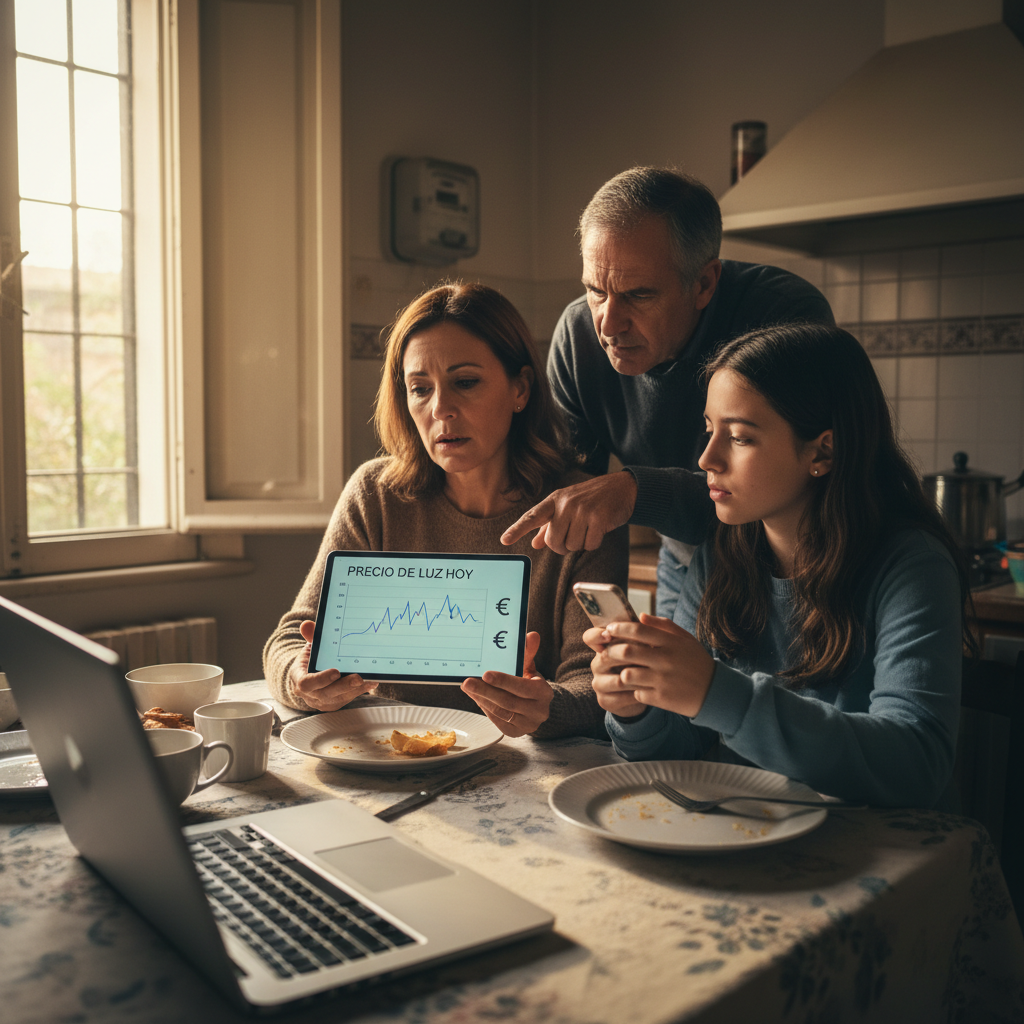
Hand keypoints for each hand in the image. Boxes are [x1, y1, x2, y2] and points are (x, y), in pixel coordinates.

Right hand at [288, 620, 377, 711]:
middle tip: (358, 677)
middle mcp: (309, 693)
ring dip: (355, 689)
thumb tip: (307, 625)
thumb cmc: (310, 659)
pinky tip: (371, 682)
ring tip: (370, 679)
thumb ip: (311, 636)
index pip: (306, 683)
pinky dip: (360, 690)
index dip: (321, 679)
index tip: (336, 671)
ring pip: (339, 698)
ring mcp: (322, 701)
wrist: (308, 675)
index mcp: (298, 678)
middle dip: (344, 685)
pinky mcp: (334, 703)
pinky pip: (348, 699)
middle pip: (325, 693)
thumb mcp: (310, 647)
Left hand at [461, 632, 552, 736]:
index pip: (523, 687)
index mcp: (544, 693)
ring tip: (469, 688)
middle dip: (485, 691)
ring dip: (482, 699)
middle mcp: (539, 711)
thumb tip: (531, 635)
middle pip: (508, 702)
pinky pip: (497, 720)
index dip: (504, 681)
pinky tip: (476, 697)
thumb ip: (528, 653)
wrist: (538, 705)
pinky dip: (485, 708)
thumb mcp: (530, 668)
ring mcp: (527, 724)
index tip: (486, 674)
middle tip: (468, 682)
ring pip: (500, 712)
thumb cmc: (530, 683)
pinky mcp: (516, 732)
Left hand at [500, 471, 636, 553]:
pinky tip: (598, 530)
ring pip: (571, 546)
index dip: (517, 529)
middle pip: (553, 542)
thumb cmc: (591, 499)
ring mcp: (582, 510)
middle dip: (563, 546)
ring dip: (580, 543)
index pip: (532, 516)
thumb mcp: (567, 507)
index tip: (504, 541)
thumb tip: (534, 543)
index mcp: (554, 500)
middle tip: (574, 535)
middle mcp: (566, 504)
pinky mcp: (598, 518)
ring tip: (588, 528)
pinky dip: (594, 543)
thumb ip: (549, 526)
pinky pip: (589, 545)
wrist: (622, 488)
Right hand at [585, 625, 647, 716]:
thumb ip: (643, 631)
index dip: (596, 635)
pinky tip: (647, 690)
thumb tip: (642, 616)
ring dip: (635, 677)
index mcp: (604, 647)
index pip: (590, 637)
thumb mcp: (645, 646)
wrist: (646, 692)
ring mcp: (599, 683)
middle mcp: (598, 664)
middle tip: (645, 656)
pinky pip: (619, 697)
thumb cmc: (645, 663)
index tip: (609, 635)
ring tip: (651, 675)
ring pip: (615, 679)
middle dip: (625, 657)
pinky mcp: (604, 700)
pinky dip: (635, 694)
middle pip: (604, 657)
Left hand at [589, 614, 714, 718]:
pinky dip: (633, 690)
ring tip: (620, 671)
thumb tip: (641, 616)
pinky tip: (636, 687)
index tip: (609, 629)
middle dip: (611, 650)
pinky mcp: (662, 698)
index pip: (638, 630)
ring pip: (627, 674)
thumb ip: (663, 626)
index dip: (619, 628)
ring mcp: (663, 680)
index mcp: (671, 642)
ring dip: (620, 672)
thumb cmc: (697, 662)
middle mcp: (665, 660)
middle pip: (627, 651)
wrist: (715, 692)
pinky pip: (636, 693)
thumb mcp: (685, 639)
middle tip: (606, 651)